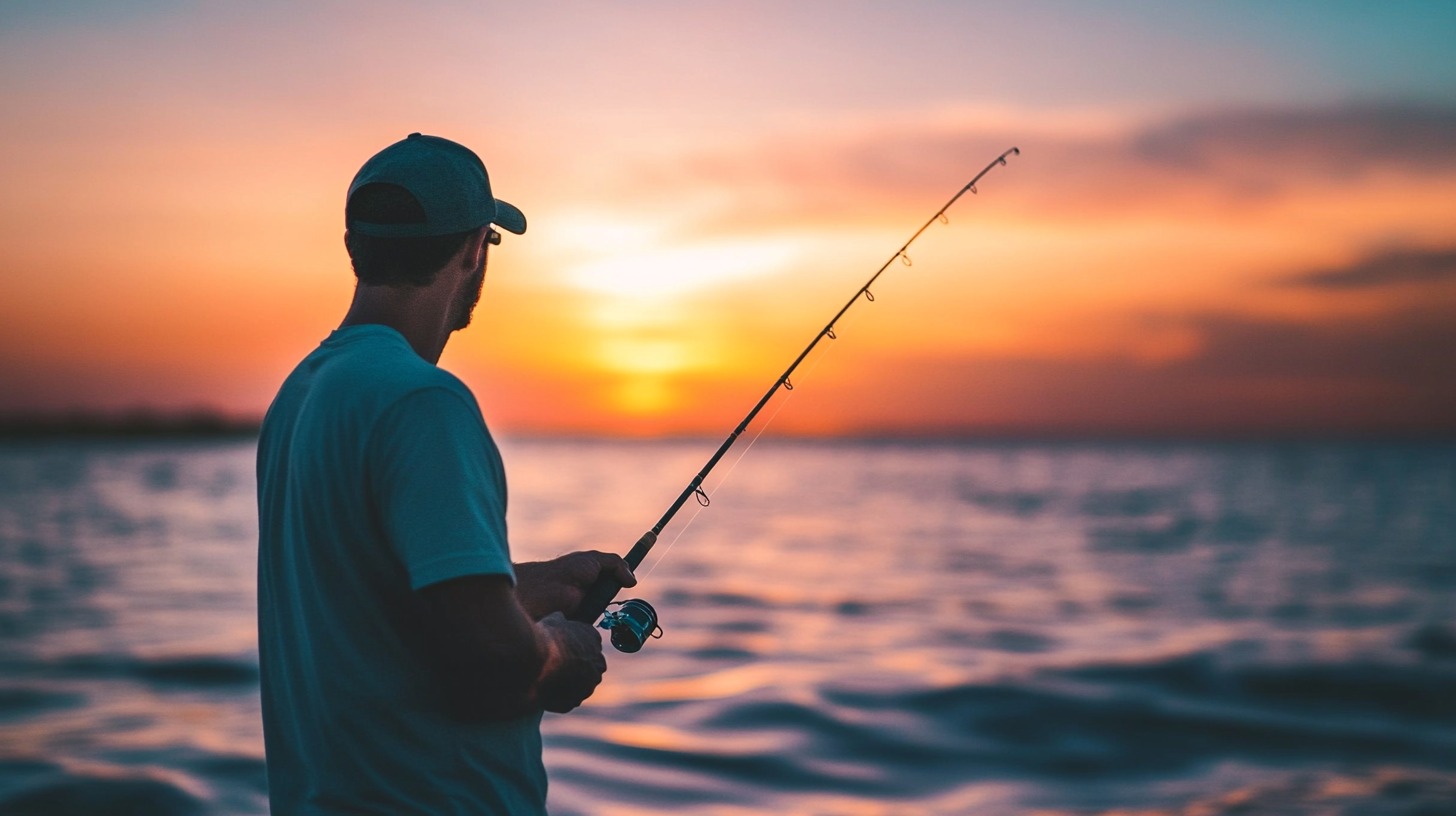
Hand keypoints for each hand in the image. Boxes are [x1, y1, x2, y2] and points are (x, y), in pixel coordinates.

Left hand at [515, 551, 635, 619]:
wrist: (547, 588)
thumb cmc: (567, 570)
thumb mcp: (595, 559)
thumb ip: (617, 564)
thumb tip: (633, 581)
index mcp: (595, 576)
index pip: (615, 579)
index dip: (626, 579)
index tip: (636, 580)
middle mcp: (593, 591)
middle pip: (615, 596)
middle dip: (621, 594)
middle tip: (624, 589)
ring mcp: (589, 607)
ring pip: (610, 611)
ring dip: (611, 607)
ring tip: (602, 598)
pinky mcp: (584, 622)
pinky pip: (601, 624)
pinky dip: (603, 619)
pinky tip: (597, 612)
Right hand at [534, 612, 606, 712]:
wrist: (538, 659)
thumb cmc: (546, 636)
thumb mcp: (554, 620)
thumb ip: (561, 621)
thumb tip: (560, 618)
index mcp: (594, 640)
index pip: (588, 643)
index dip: (572, 647)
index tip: (560, 650)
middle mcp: (598, 664)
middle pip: (586, 667)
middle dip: (573, 668)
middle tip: (553, 667)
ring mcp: (588, 685)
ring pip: (577, 686)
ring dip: (566, 684)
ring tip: (545, 679)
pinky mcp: (575, 702)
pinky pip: (566, 700)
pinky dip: (556, 698)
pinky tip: (542, 691)